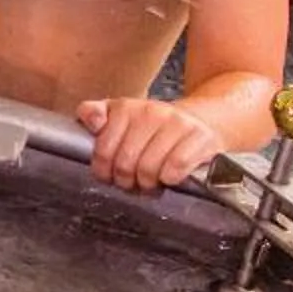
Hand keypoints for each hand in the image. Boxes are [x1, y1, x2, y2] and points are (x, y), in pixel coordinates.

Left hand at [76, 97, 223, 192]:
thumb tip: (92, 123)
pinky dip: (169, 179)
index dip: (103, 170)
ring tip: (149, 182)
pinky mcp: (200, 137)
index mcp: (125, 108)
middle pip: (126, 162)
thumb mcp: (118, 116)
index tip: (109, 176)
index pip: (104, 150)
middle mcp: (151, 112)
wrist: (200, 121)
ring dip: (147, 183)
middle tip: (131, 183)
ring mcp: (177, 123)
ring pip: (149, 168)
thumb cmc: (155, 127)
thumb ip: (93, 114)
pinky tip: (168, 177)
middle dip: (125, 180)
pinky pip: (175, 168)